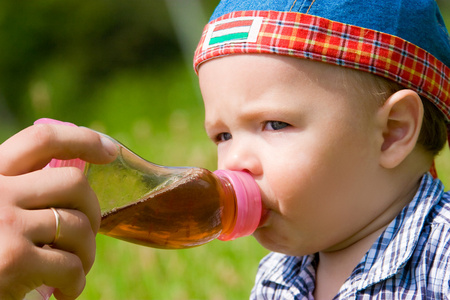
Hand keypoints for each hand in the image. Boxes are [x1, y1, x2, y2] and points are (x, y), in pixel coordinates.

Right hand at [0, 123, 116, 299]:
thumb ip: (18, 192)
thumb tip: (74, 185)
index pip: (42, 139)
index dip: (83, 138)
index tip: (110, 150)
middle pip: (74, 183)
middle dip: (93, 210)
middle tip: (87, 233)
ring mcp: (4, 224)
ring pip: (79, 226)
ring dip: (87, 252)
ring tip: (75, 267)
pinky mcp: (12, 261)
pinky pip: (71, 265)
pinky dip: (77, 282)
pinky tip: (65, 290)